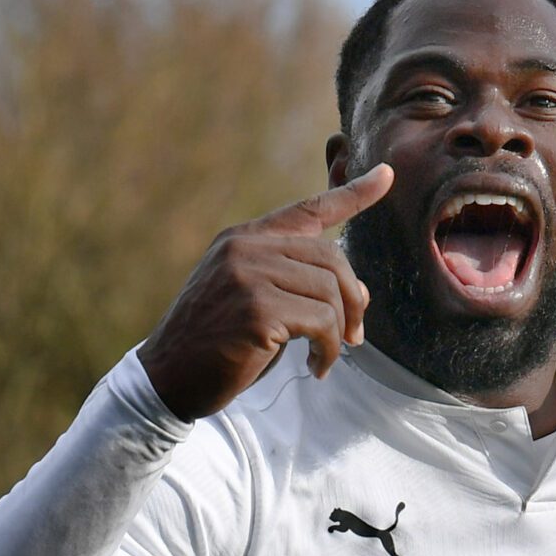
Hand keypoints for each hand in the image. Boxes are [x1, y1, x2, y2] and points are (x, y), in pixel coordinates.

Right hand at [138, 164, 392, 420]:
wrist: (168, 378)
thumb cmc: (216, 345)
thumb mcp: (253, 300)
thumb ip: (296, 284)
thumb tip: (361, 292)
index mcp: (244, 239)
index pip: (307, 209)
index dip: (352, 193)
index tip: (386, 176)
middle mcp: (245, 248)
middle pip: (331, 258)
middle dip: (353, 300)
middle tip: (355, 336)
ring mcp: (248, 276)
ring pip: (330, 292)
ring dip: (340, 332)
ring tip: (327, 356)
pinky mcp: (256, 310)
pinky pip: (322, 323)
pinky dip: (328, 350)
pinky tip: (316, 367)